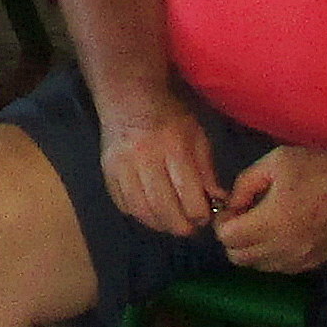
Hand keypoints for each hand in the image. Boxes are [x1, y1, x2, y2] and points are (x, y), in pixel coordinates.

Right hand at [97, 93, 224, 237]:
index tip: (206, 217)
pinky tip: (151, 211)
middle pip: (164, 208)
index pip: (189, 196)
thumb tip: (219, 201)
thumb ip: (207, 170)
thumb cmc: (169, 116)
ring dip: (160, 225)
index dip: (201, 215)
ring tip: (172, 223)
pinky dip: (139, 215)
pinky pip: (123, 205)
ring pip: (141, 211)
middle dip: (181, 226)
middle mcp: (145, 158)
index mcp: (173, 147)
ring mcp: (121, 167)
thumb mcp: (197, 135)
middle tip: (190, 228)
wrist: (128, 97)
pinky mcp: (107, 172)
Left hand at [211, 143, 326, 276]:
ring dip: (251, 249)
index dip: (224, 221)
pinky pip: (278, 268)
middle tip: (244, 216)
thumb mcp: (275, 162)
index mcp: (271, 222)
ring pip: (257, 266)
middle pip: (237, 257)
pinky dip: (270, 255)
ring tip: (263, 224)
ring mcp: (298, 260)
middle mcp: (282, 248)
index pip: (227, 238)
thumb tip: (233, 204)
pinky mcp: (312, 264)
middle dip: (233, 237)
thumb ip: (245, 183)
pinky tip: (281, 234)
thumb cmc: (320, 170)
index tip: (235, 207)